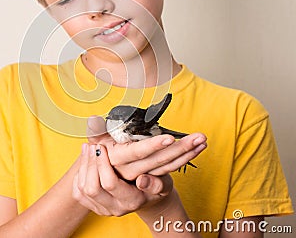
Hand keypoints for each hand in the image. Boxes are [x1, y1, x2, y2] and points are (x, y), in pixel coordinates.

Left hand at [72, 143, 173, 216]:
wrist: (149, 198)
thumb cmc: (156, 184)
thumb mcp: (163, 181)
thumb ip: (157, 183)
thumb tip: (143, 180)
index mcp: (131, 201)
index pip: (109, 184)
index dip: (102, 164)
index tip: (102, 147)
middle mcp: (115, 208)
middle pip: (92, 188)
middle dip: (90, 163)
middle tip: (92, 146)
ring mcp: (103, 209)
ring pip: (82, 190)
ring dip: (83, 167)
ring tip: (87, 149)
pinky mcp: (94, 207)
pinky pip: (78, 193)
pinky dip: (79, 176)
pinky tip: (85, 163)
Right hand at [87, 116, 206, 179]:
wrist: (105, 176)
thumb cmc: (101, 151)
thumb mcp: (95, 141)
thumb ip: (96, 130)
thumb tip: (93, 119)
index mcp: (119, 159)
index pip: (138, 153)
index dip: (153, 146)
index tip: (169, 138)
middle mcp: (132, 171)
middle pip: (160, 160)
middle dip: (181, 148)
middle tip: (199, 137)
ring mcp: (144, 175)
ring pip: (169, 166)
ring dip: (188, 153)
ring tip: (202, 141)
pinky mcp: (153, 176)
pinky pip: (171, 168)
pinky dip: (186, 158)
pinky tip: (197, 149)